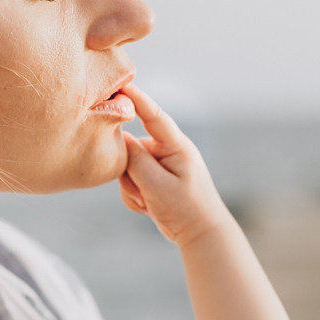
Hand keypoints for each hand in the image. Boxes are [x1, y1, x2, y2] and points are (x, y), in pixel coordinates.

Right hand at [118, 87, 229, 247]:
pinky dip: (135, 197)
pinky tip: (150, 208)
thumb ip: (136, 161)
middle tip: (145, 195)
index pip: (152, 115)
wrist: (201, 234)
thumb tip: (120, 138)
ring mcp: (160, 164)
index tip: (119, 85)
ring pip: (127, 168)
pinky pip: (131, 182)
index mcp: (176, 146)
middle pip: (131, 148)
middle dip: (131, 174)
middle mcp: (167, 150)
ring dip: (133, 189)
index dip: (135, 98)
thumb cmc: (186, 209)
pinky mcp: (153, 178)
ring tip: (150, 204)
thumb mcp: (158, 186)